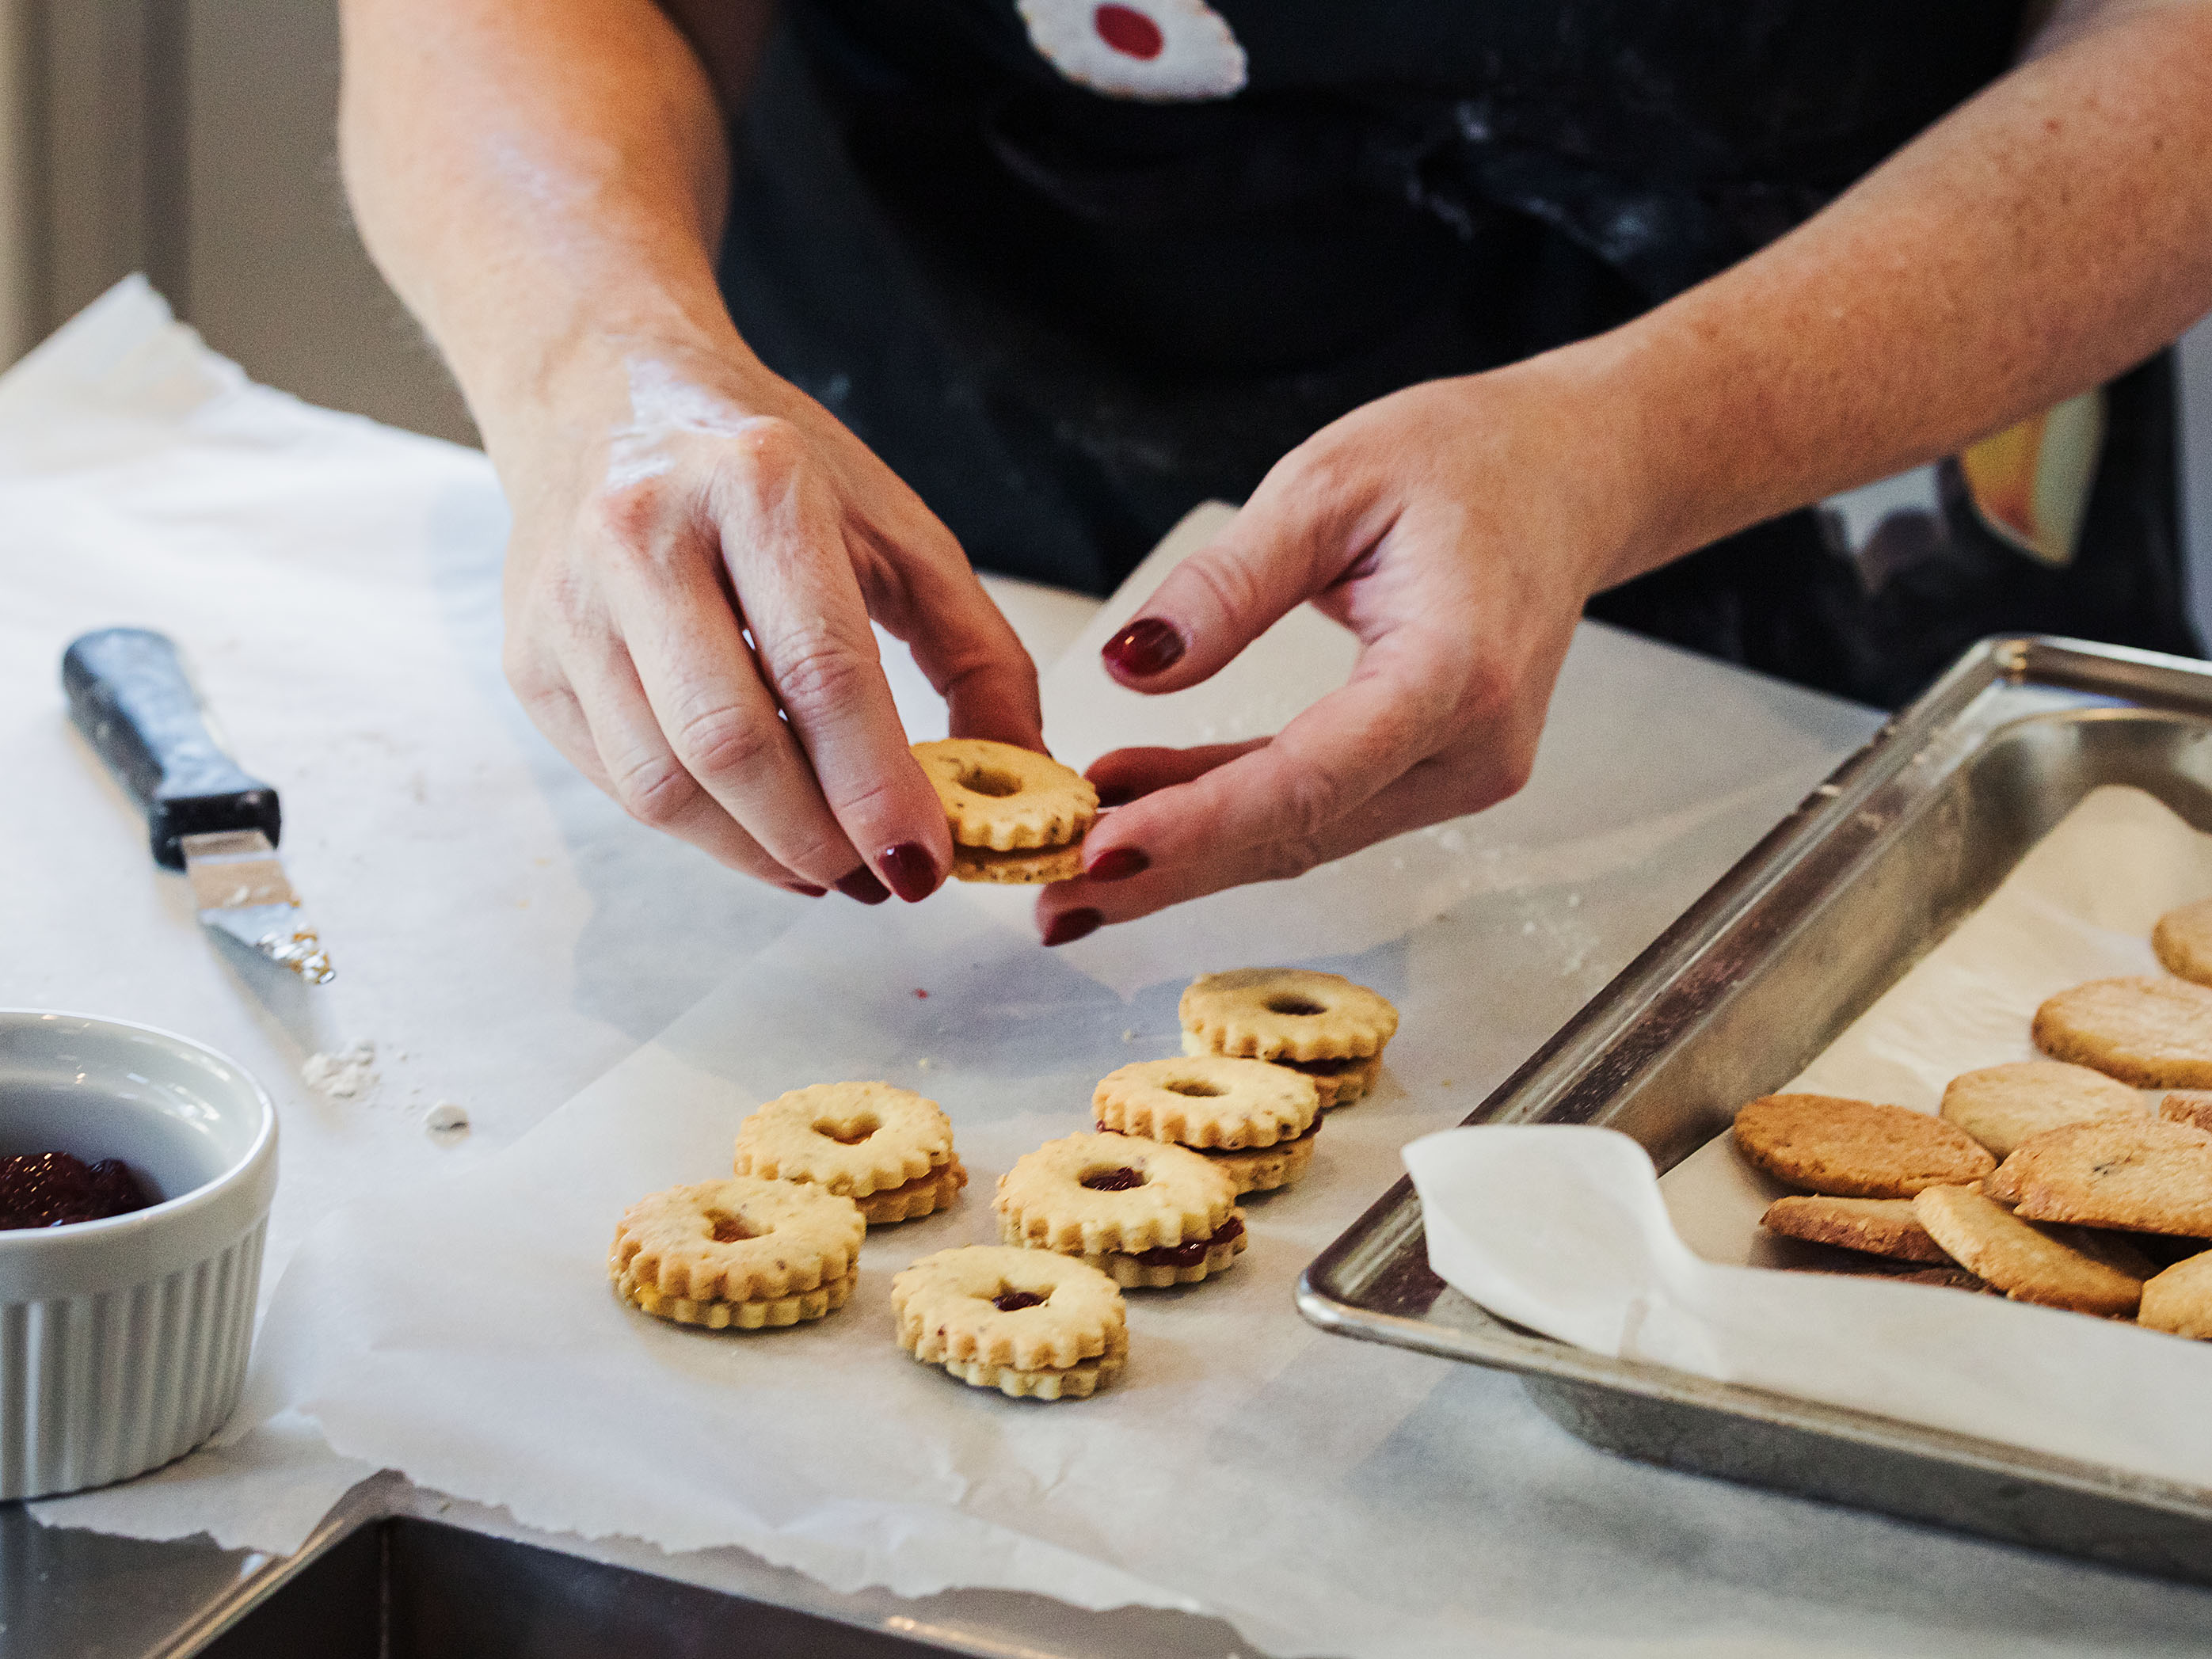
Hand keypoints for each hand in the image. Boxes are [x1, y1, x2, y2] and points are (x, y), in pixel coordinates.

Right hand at [499, 343, 1042, 900]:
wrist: (602, 392)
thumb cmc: (765, 469)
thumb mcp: (894, 528)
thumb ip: (975, 650)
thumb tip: (1026, 771)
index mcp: (755, 484)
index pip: (822, 670)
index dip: (877, 787)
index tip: (925, 862)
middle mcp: (642, 534)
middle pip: (730, 742)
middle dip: (817, 839)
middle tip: (878, 878)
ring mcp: (570, 603)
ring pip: (662, 784)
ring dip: (757, 854)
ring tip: (826, 866)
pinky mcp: (529, 659)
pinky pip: (619, 784)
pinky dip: (701, 829)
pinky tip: (757, 826)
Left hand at [1033, 361, 1644, 941]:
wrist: (1568, 476)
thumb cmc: (1469, 461)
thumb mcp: (1330, 482)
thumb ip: (1230, 581)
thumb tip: (1132, 665)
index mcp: (1453, 671)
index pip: (1309, 778)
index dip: (1199, 824)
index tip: (1100, 849)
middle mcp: (1470, 747)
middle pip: (1297, 833)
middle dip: (1170, 871)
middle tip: (1058, 901)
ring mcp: (1459, 772)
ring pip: (1301, 832)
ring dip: (1188, 851)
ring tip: (1074, 862)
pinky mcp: (1434, 771)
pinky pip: (1316, 805)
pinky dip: (1228, 811)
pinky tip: (1140, 806)